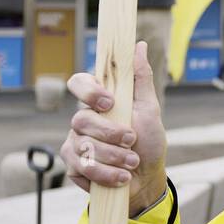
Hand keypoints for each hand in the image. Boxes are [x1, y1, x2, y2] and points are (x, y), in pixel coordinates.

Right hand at [61, 41, 167, 217]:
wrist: (147, 178)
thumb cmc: (148, 140)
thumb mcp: (150, 109)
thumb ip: (141, 78)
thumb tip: (138, 45)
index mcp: (99, 100)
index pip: (78, 83)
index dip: (89, 91)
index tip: (109, 102)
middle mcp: (83, 119)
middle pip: (81, 119)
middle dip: (110, 133)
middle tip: (132, 140)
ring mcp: (75, 143)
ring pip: (83, 146)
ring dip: (113, 156)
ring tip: (132, 162)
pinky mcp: (73, 166)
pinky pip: (81, 168)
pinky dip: (106, 174)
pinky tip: (121, 177)